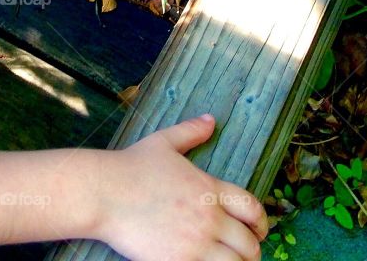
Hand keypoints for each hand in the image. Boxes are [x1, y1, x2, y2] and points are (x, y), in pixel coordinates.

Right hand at [90, 115, 267, 260]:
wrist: (104, 193)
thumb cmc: (132, 166)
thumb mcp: (163, 142)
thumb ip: (191, 131)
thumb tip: (211, 120)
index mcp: (209, 189)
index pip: (252, 209)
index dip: (262, 223)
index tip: (259, 231)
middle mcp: (208, 218)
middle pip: (249, 244)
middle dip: (252, 251)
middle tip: (245, 252)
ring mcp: (195, 244)